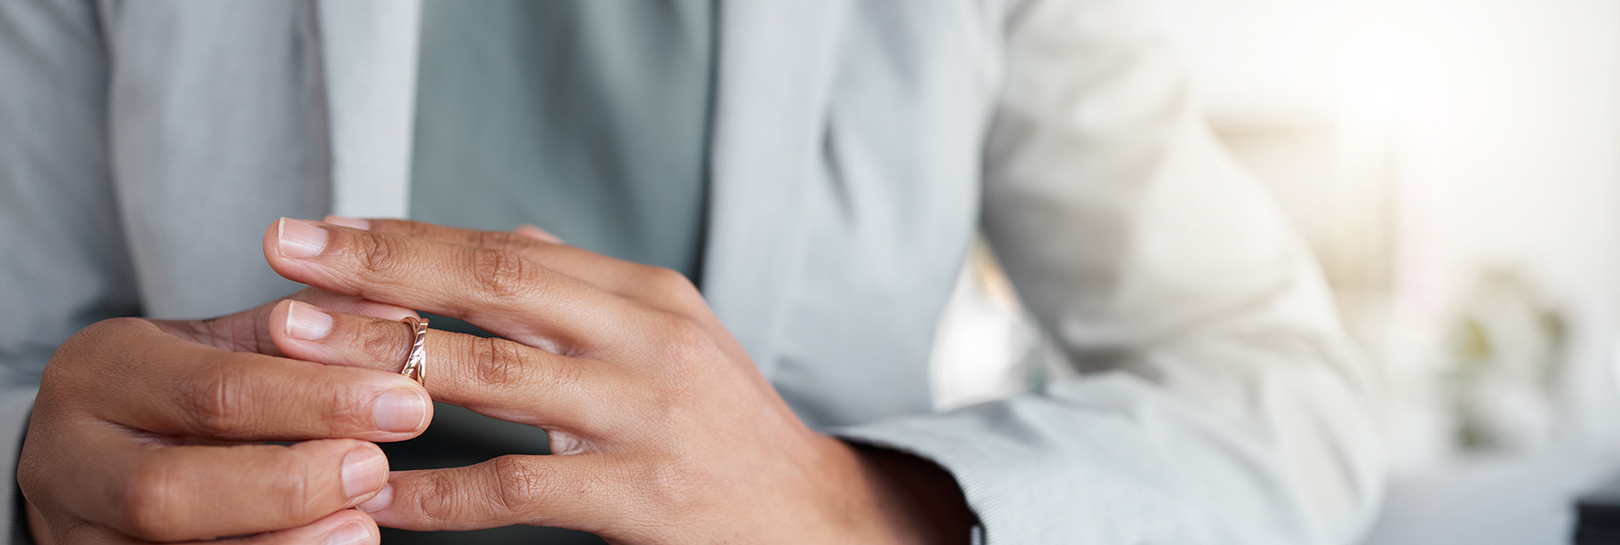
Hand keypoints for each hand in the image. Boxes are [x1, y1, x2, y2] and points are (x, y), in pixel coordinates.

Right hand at [19, 289, 431, 543]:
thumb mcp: (222, 346)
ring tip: (363, 524)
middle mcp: (71, 458)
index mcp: (101, 372)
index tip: (405, 400)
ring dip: (283, 543)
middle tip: (375, 468)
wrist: (93, 450)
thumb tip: (400, 317)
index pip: (215, 391)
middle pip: (171, 490)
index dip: (318, 401)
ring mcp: (78, 531)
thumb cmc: (173, 391)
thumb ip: (305, 331)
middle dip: (288, 484)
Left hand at [263, 218, 974, 543]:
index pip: (510, 247)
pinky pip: (512, 488)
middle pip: (492, 285)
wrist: (811, 515)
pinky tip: (372, 492)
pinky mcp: (638, 496)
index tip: (324, 228)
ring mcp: (642, 417)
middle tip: (284, 258)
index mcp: (646, 294)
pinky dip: (433, 491)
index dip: (411, 235)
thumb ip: (586, 289)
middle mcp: (645, 340)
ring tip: (296, 351)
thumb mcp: (671, 337)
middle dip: (380, 269)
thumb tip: (504, 235)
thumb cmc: (725, 426)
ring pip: (490, 376)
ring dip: (382, 360)